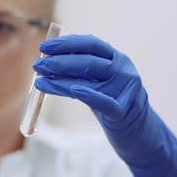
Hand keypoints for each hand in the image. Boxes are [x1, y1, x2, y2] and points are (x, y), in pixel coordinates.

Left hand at [33, 34, 176, 176]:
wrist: (138, 132)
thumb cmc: (112, 103)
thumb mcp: (98, 83)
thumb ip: (79, 71)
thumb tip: (47, 61)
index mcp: (117, 58)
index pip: (90, 44)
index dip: (65, 44)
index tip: (44, 47)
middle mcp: (123, 70)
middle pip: (87, 61)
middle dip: (58, 62)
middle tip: (37, 65)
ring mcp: (126, 89)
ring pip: (88, 81)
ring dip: (60, 79)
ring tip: (40, 80)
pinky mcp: (123, 111)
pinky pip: (103, 102)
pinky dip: (88, 94)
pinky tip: (73, 90)